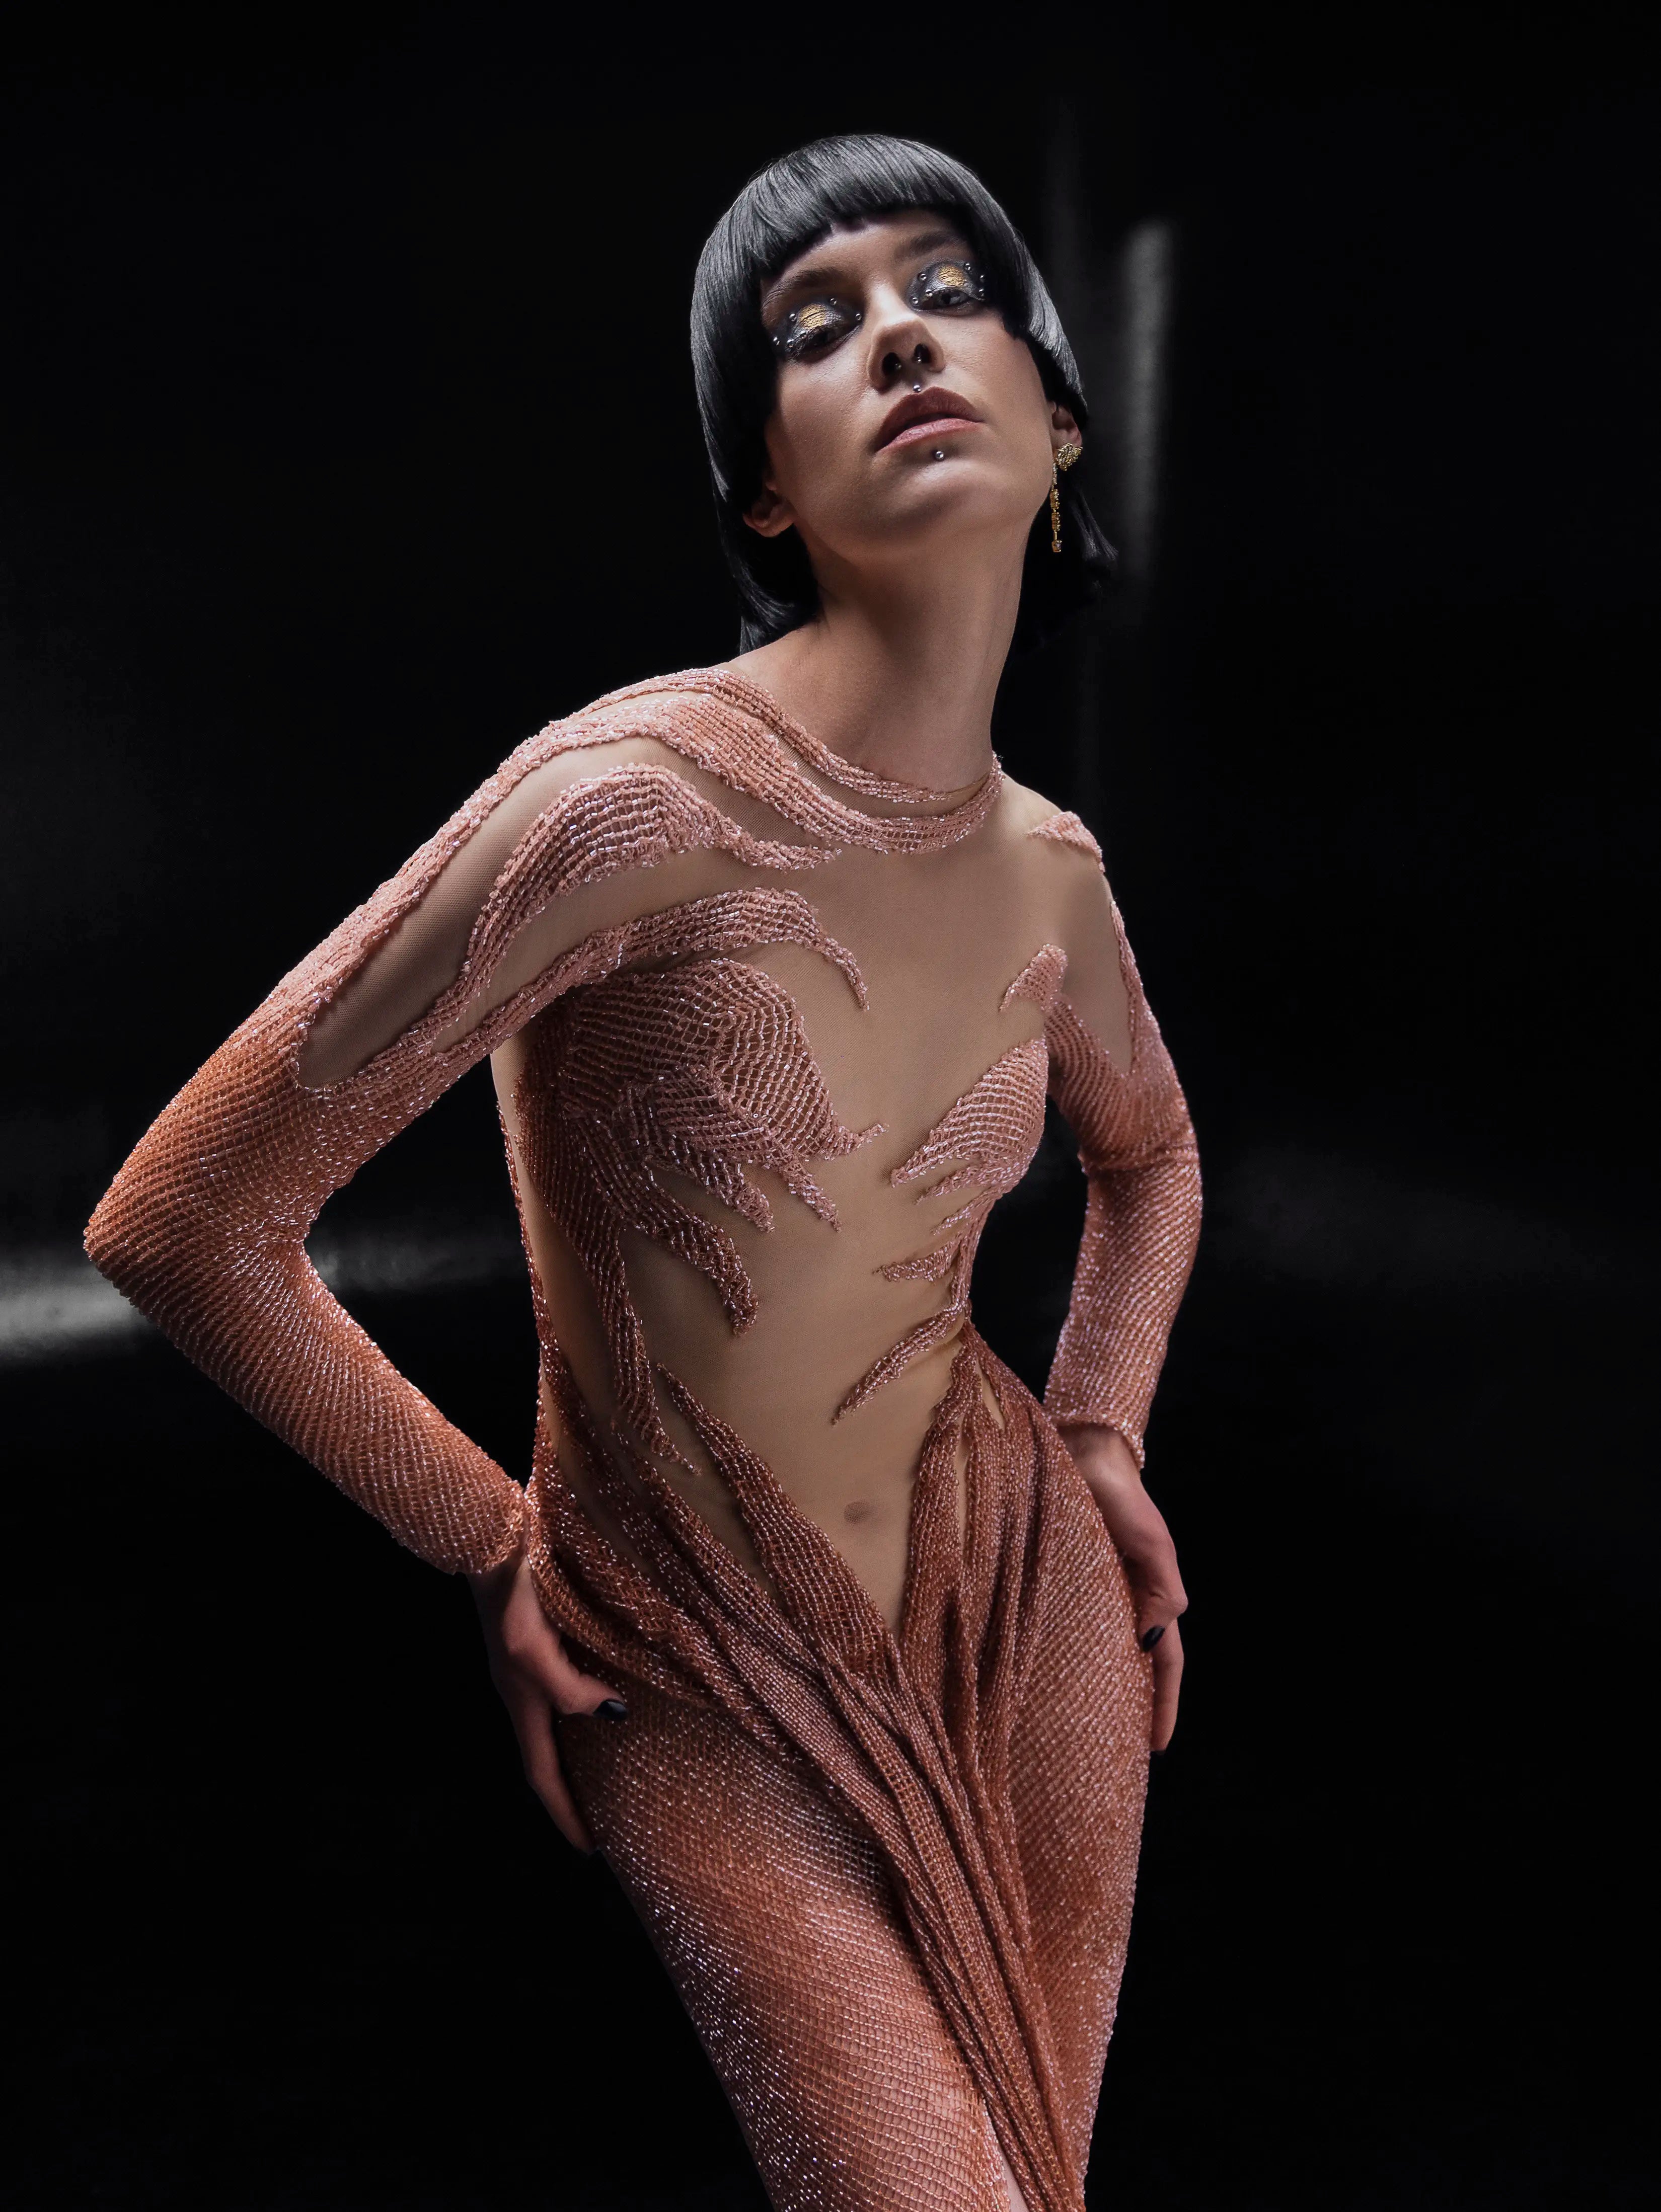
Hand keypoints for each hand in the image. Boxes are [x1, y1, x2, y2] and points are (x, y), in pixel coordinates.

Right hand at [467, 1549, 625, 1850]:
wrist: (490, 1539)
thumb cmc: (509, 1593)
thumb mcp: (535, 1646)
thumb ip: (568, 1687)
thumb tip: (609, 1713)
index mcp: (520, 1702)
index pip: (542, 1777)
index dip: (564, 1816)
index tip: (590, 1852)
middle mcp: (522, 1691)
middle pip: (549, 1757)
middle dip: (572, 1794)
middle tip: (607, 1821)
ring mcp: (528, 1666)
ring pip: (557, 1723)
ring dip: (580, 1753)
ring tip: (613, 1773)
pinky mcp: (539, 1639)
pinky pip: (565, 1689)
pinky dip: (585, 1707)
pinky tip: (607, 1697)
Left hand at [1063, 1425, 1187, 1752]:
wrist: (1082, 1453)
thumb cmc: (1121, 1497)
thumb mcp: (1151, 1542)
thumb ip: (1161, 1589)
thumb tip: (1149, 1641)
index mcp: (1150, 1597)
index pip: (1163, 1662)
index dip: (1162, 1704)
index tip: (1157, 1746)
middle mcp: (1120, 1601)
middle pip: (1129, 1666)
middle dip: (1127, 1707)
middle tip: (1111, 1754)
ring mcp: (1089, 1592)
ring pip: (1094, 1652)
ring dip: (1091, 1687)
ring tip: (1073, 1728)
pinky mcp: (1057, 1581)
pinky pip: (1060, 1628)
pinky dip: (1057, 1655)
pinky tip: (1039, 1677)